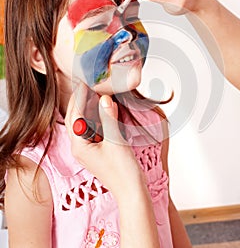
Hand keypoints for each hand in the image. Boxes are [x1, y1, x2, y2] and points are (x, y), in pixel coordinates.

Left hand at [65, 83, 143, 199]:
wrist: (131, 190)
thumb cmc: (122, 171)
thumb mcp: (115, 141)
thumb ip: (108, 118)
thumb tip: (104, 99)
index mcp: (79, 146)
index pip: (74, 116)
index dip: (79, 98)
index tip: (84, 83)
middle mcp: (80, 147)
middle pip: (76, 118)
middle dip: (82, 101)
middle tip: (89, 85)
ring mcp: (88, 149)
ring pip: (85, 123)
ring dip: (90, 109)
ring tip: (96, 93)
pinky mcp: (97, 150)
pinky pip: (94, 129)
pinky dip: (98, 118)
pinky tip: (106, 109)